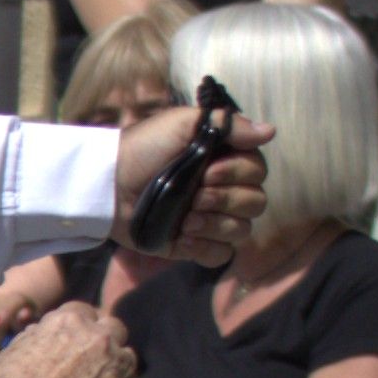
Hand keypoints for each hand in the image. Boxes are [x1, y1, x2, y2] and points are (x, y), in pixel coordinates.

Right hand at [0, 298, 132, 377]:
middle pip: (115, 328)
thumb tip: (42, 331)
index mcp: (70, 320)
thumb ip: (39, 334)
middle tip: (91, 359)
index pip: (84, 311)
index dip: (79, 326)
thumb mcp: (19, 344)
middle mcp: (98, 337)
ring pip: (127, 358)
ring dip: (115, 366)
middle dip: (105, 340)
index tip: (72, 339)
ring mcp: (113, 365)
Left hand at [105, 95, 269, 262]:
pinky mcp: (193, 244)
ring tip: (184, 219)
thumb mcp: (181, 123)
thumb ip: (226, 123)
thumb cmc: (143, 148)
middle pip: (256, 202)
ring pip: (242, 229)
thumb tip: (270, 130)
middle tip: (194, 194)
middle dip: (225, 199)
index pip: (258, 171)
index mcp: (224, 161)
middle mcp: (222, 190)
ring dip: (214, 224)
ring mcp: (208, 219)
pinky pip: (220, 254)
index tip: (208, 170)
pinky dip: (205, 248)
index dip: (237, 174)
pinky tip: (182, 238)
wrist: (107, 184)